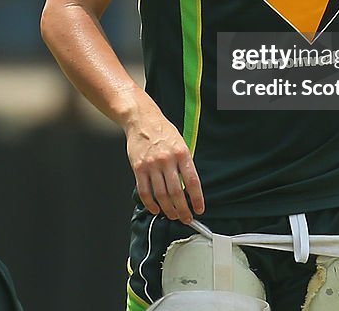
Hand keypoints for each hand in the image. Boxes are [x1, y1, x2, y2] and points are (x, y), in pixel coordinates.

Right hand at [125, 107, 204, 222]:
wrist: (141, 120)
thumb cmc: (162, 131)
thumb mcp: (181, 143)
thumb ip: (185, 164)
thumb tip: (189, 188)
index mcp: (181, 153)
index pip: (192, 181)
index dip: (196, 199)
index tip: (199, 209)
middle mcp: (167, 159)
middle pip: (176, 192)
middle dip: (183, 210)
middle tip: (186, 218)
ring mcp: (151, 164)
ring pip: (161, 195)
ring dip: (168, 210)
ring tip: (173, 216)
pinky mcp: (138, 168)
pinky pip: (145, 191)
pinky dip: (150, 204)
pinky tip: (155, 209)